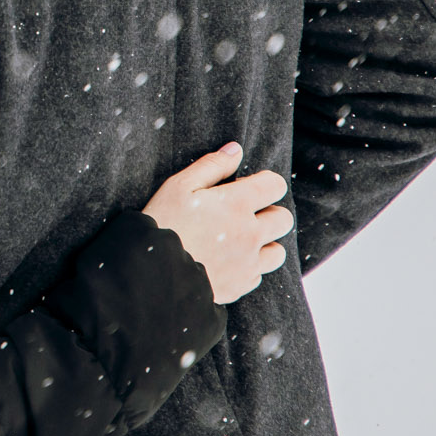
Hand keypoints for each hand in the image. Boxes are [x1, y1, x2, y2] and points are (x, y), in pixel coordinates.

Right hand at [141, 142, 293, 304]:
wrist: (152, 275)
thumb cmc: (162, 224)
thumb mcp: (178, 186)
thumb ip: (212, 165)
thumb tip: (235, 150)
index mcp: (237, 204)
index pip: (275, 185)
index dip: (263, 183)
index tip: (243, 188)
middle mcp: (250, 233)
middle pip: (283, 219)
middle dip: (268, 213)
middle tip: (240, 216)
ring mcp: (248, 263)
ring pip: (277, 251)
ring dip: (263, 244)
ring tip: (237, 243)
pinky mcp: (241, 286)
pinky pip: (257, 275)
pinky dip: (246, 268)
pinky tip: (224, 263)